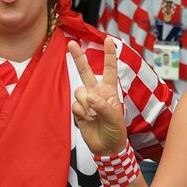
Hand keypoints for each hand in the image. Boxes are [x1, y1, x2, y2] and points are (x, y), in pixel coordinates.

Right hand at [68, 39, 127, 155]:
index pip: (109, 69)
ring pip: (79, 91)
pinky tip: (88, 119)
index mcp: (109, 90)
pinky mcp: (78, 110)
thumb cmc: (116, 130)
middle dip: (79, 57)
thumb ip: (104, 105)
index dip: (109, 54)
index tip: (108, 39)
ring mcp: (86, 101)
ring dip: (86, 103)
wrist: (106, 147)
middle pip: (86, 71)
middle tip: (71, 43)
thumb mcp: (115, 117)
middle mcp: (97, 92)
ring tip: (94, 115)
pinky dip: (81, 112)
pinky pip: (75, 104)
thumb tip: (90, 97)